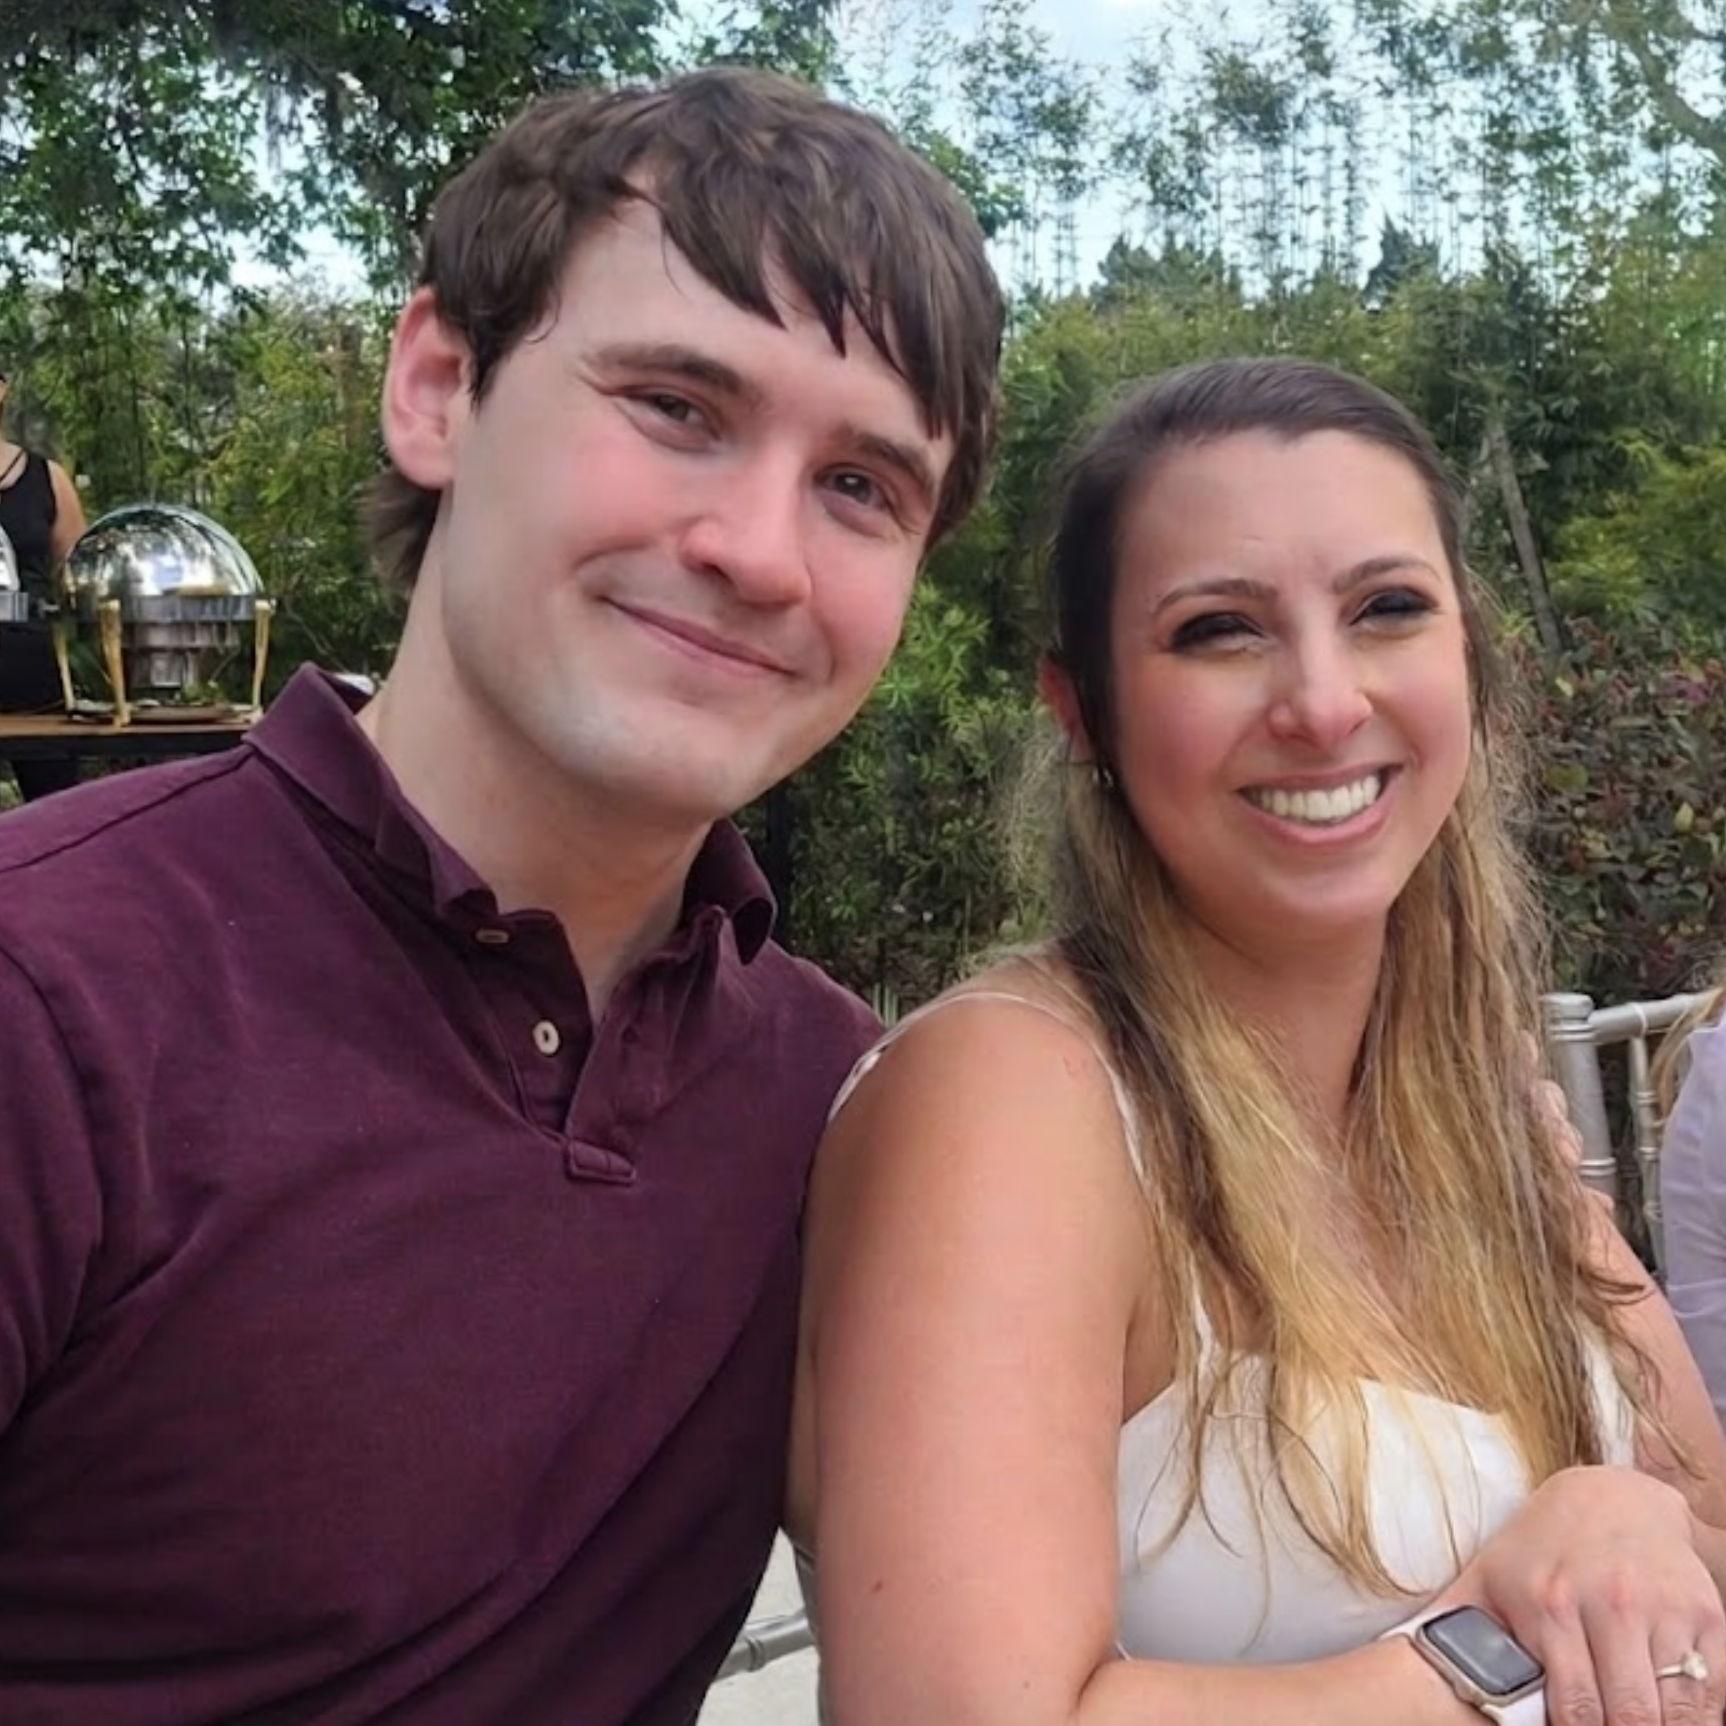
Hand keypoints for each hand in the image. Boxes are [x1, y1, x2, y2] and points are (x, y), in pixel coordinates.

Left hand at [1438, 1465, 1725, 1723]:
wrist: (1611, 1495)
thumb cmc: (1542, 1547)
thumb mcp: (1492, 1577)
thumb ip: (1458, 1623)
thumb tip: (1411, 1661)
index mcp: (1550, 1603)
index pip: (1573, 1708)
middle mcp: (1609, 1604)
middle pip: (1628, 1716)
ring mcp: (1661, 1609)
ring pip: (1674, 1713)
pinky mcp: (1704, 1614)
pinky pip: (1710, 1695)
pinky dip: (1695, 1721)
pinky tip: (1670, 1720)